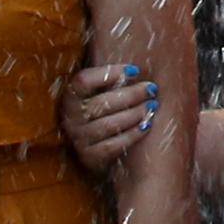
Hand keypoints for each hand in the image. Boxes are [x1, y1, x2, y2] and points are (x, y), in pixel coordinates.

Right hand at [56, 61, 159, 179]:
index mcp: (70, 96)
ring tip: (153, 106)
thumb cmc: (105, 110)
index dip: (109, 73)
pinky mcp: (89, 158)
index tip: (135, 70)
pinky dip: (132, 134)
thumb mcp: (101, 92)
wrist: (98, 147)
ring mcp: (78, 139)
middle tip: (152, 89)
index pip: (83, 81)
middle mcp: (70, 118)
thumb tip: (136, 66)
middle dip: (131, 94)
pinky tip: (147, 125)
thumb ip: (111, 80)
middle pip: (100, 103)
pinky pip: (112, 146)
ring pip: (108, 125)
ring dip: (134, 114)